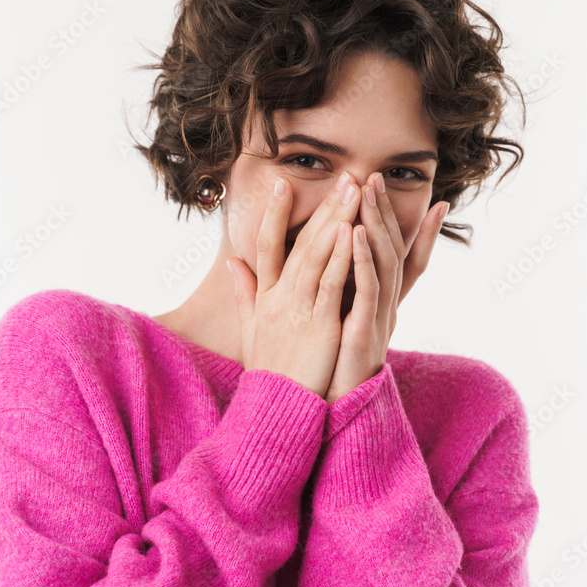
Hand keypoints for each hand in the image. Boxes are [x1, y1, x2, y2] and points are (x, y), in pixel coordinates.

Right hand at [227, 172, 361, 398]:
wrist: (275, 410)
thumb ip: (244, 293)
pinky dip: (341, 257)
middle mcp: (279, 297)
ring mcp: (298, 309)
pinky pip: (331, 284)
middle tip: (344, 176)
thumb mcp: (251, 329)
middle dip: (324, 208)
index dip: (274, 214)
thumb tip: (233, 263)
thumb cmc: (270, 372)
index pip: (265, 245)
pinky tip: (353, 232)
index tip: (282, 183)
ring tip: (353, 191)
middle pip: (300, 243)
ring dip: (336, 221)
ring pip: (316, 256)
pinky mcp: (319, 324)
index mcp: (266, 296)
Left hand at [323, 172, 447, 403]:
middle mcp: (382, 306)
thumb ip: (315, 290)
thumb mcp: (321, 322)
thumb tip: (299, 264)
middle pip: (389, 250)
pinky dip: (362, 258)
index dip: (395, 221)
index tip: (386, 189)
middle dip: (383, 212)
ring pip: (382, 262)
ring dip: (375, 224)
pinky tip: (354, 232)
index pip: (390, 254)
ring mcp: (376, 317)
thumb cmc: (321, 368)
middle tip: (374, 176)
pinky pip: (368, 288)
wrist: (324, 414)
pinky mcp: (364, 331)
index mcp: (374, 302)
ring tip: (367, 192)